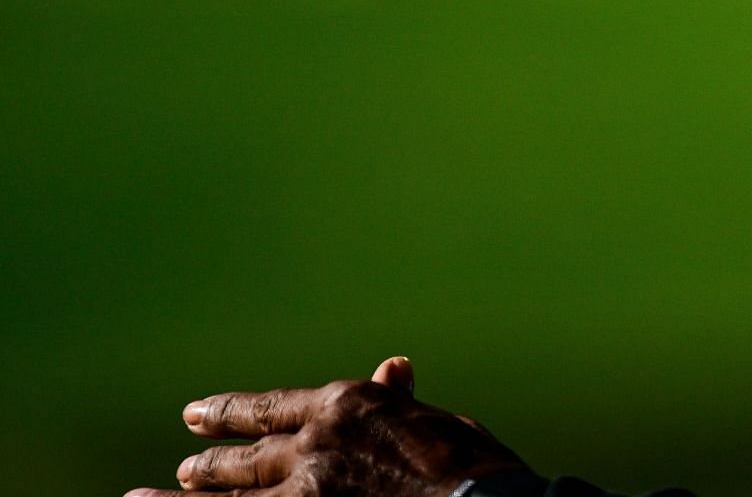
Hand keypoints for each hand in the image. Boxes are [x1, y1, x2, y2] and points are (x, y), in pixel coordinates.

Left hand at [126, 356, 530, 496]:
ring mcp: (305, 489)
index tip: (198, 415)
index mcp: (348, 405)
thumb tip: (393, 367)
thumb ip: (401, 402)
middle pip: (247, 455)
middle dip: (211, 464)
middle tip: (182, 467)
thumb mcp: (439, 423)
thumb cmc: (471, 467)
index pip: (273, 408)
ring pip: (231, 496)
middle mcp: (315, 441)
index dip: (232, 414)